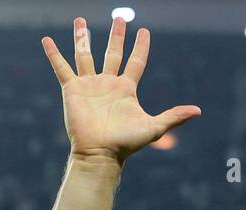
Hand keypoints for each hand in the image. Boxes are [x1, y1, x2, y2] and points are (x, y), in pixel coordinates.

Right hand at [42, 17, 200, 164]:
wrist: (100, 154)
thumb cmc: (125, 144)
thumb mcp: (154, 128)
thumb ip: (174, 116)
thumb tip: (198, 111)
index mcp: (126, 89)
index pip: (136, 62)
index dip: (141, 47)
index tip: (145, 31)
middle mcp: (107, 83)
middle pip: (113, 53)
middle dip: (117, 36)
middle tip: (120, 18)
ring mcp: (89, 85)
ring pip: (85, 54)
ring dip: (82, 37)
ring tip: (80, 20)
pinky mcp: (72, 90)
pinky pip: (62, 68)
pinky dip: (54, 54)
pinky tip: (46, 40)